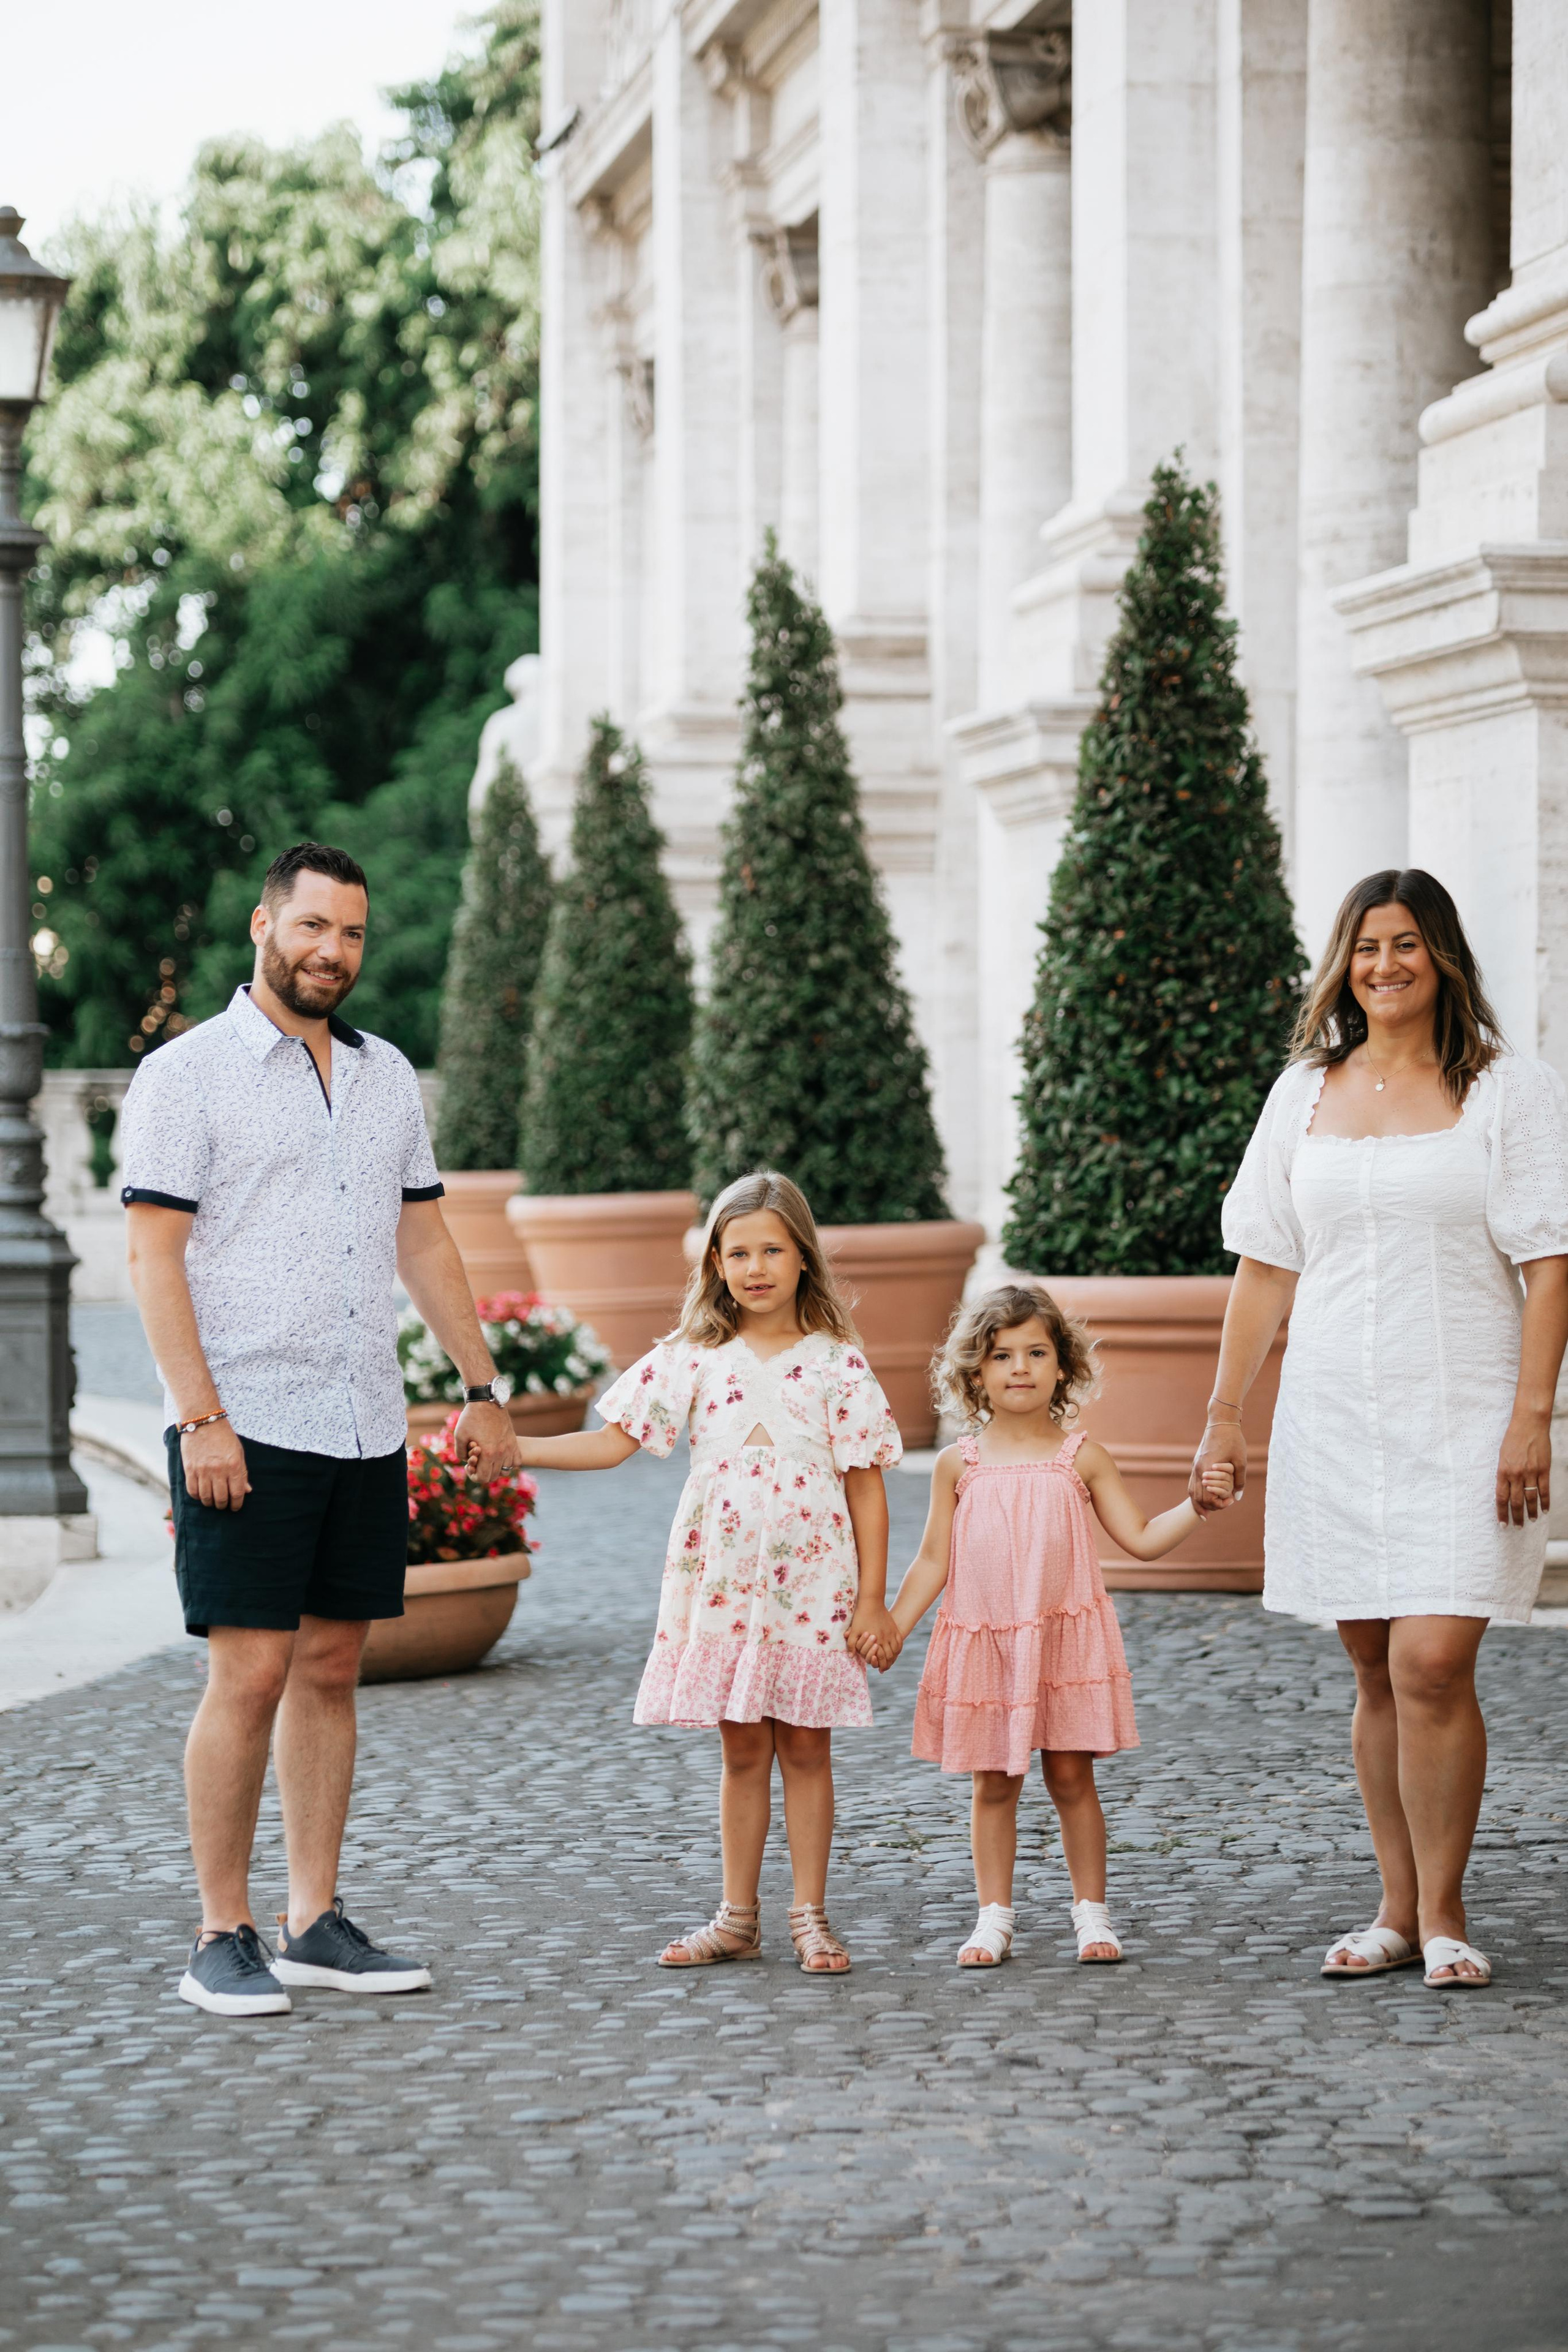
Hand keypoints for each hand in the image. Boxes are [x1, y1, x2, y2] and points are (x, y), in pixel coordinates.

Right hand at [182, 1418, 250, 1511]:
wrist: (203, 1420)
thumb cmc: (224, 1436)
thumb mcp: (239, 1452)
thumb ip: (242, 1473)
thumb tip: (246, 1491)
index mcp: (234, 1465)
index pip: (237, 1493)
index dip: (237, 1504)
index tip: (235, 1507)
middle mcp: (218, 1470)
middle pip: (221, 1499)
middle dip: (223, 1506)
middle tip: (223, 1505)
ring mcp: (203, 1470)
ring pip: (206, 1498)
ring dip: (210, 1503)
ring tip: (212, 1501)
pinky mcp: (189, 1469)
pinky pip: (192, 1491)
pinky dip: (197, 1496)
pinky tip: (201, 1494)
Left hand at [454, 1399, 518, 1483]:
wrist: (486, 1401)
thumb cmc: (471, 1417)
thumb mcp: (459, 1436)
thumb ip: (460, 1453)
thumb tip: (467, 1460)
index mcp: (488, 1453)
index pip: (483, 1478)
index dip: (474, 1476)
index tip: (469, 1466)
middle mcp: (501, 1453)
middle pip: (494, 1476)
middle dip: (483, 1473)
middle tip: (476, 1462)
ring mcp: (509, 1447)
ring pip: (506, 1470)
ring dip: (496, 1469)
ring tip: (488, 1459)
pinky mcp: (513, 1441)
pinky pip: (516, 1461)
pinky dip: (509, 1463)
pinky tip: (500, 1456)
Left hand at [849, 1601, 901, 1670]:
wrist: (872, 1602)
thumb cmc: (861, 1616)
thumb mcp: (854, 1631)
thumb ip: (852, 1644)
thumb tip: (851, 1656)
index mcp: (876, 1640)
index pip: (881, 1658)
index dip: (881, 1665)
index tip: (881, 1669)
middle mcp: (886, 1638)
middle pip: (890, 1656)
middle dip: (888, 1663)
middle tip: (885, 1667)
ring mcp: (891, 1633)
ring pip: (896, 1649)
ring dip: (894, 1656)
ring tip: (891, 1660)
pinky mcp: (894, 1628)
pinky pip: (899, 1641)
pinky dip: (898, 1648)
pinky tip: (895, 1650)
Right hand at [1189, 1419, 1245, 1512]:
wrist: (1220, 1422)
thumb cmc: (1233, 1440)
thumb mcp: (1241, 1461)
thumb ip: (1239, 1481)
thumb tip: (1237, 1498)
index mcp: (1208, 1470)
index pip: (1208, 1497)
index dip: (1218, 1504)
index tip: (1230, 1501)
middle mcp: (1198, 1470)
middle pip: (1197, 1497)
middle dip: (1208, 1506)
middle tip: (1221, 1507)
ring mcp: (1195, 1466)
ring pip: (1192, 1491)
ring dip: (1199, 1502)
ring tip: (1207, 1510)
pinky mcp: (1196, 1463)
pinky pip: (1192, 1483)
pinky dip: (1197, 1493)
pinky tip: (1204, 1496)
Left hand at [1496, 1411, 1550, 1525]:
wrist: (1529, 1424)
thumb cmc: (1513, 1438)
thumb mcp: (1502, 1455)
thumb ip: (1504, 1473)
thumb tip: (1505, 1490)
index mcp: (1503, 1471)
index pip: (1501, 1497)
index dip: (1501, 1512)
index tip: (1502, 1524)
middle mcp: (1516, 1474)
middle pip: (1516, 1501)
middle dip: (1515, 1516)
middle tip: (1517, 1527)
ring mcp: (1531, 1472)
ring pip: (1531, 1498)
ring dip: (1531, 1512)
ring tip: (1531, 1521)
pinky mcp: (1543, 1469)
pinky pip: (1544, 1490)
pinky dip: (1545, 1501)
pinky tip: (1545, 1510)